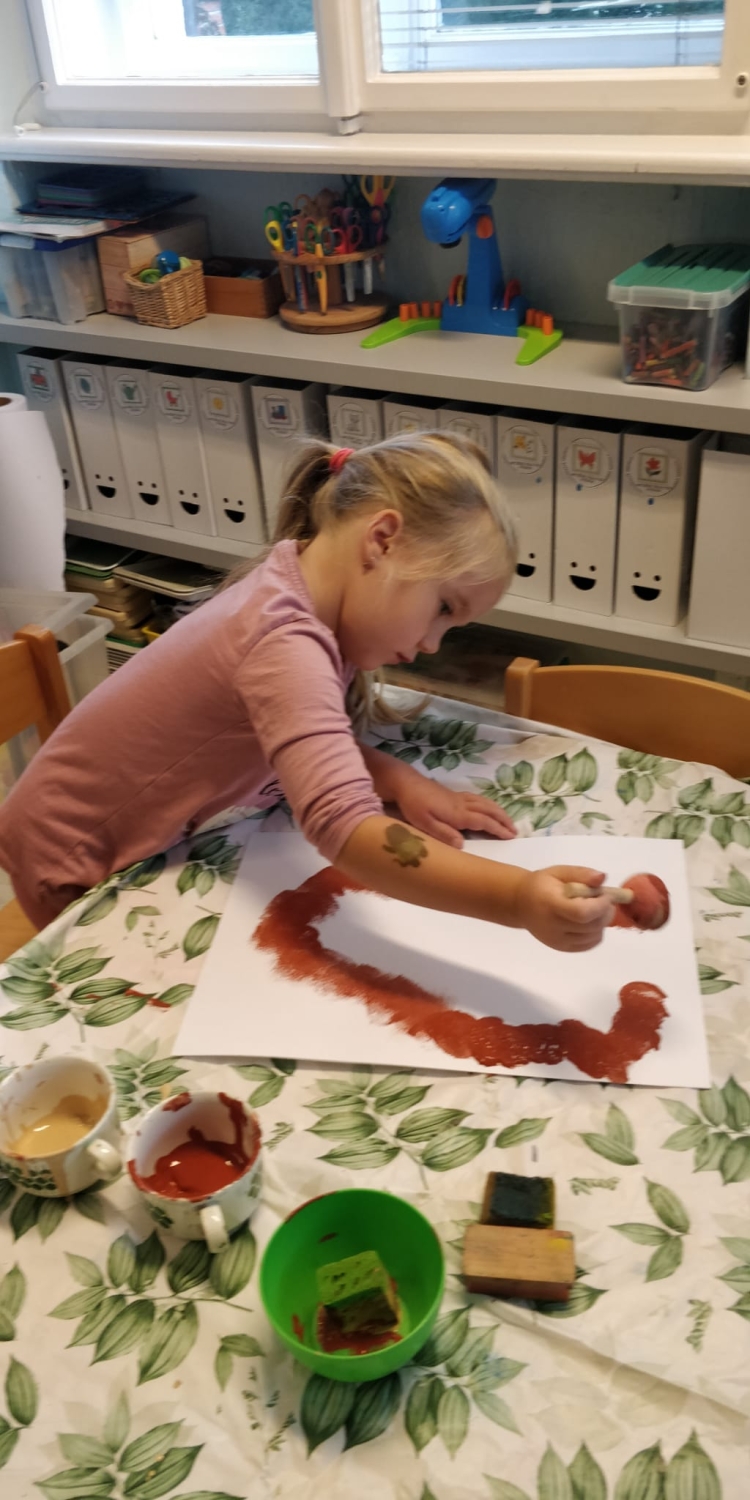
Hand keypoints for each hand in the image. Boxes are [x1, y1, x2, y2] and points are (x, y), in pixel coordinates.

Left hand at [396, 771, 515, 847]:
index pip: (483, 821)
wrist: (405, 783)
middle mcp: (462, 804)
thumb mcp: (424, 824)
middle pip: (489, 810)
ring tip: (507, 820)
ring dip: (498, 811)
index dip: (498, 829)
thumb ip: (444, 834)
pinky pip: (478, 799)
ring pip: (485, 802)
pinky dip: (489, 804)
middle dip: (503, 820)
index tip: (510, 836)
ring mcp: (458, 798)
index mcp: (457, 814)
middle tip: (515, 830)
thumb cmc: (413, 805)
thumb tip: (463, 845)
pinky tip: (487, 808)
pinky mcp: (454, 794)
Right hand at [515, 865, 612, 951]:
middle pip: (590, 926)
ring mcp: (557, 941)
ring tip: (596, 910)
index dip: (600, 905)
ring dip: (602, 923)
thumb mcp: (559, 872)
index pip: (581, 912)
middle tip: (605, 900)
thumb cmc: (541, 885)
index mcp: (550, 904)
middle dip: (605, 913)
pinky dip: (596, 933)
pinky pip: (588, 944)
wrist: (521, 904)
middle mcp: (553, 927)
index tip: (605, 894)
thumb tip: (602, 878)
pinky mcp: (561, 948)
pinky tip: (591, 922)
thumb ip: (581, 874)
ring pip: (592, 936)